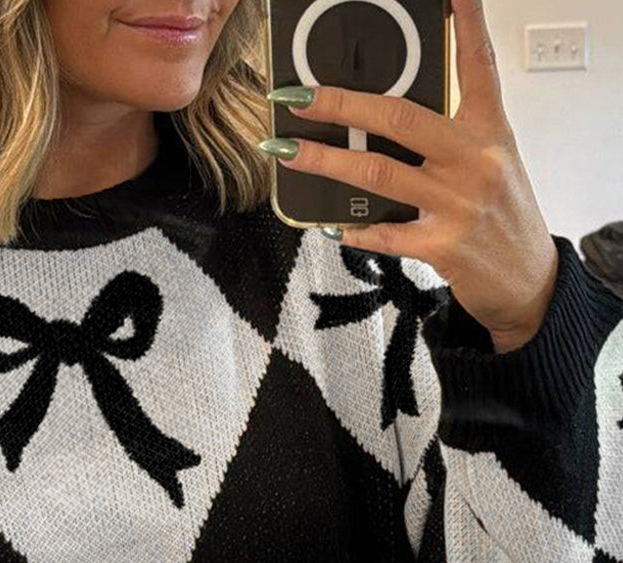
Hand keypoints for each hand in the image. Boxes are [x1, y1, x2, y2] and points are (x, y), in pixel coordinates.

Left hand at [268, 0, 559, 352]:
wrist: (528, 280)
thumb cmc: (503, 218)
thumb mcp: (490, 162)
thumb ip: (449, 138)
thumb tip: (385, 124)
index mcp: (488, 130)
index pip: (477, 65)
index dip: (466, 22)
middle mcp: (475, 160)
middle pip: (399, 118)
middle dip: (341, 104)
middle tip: (298, 96)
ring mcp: (458, 203)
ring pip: (378, 172)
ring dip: (326, 161)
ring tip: (290, 152)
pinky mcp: (442, 245)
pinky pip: (385, 233)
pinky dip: (354, 229)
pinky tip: (331, 225)